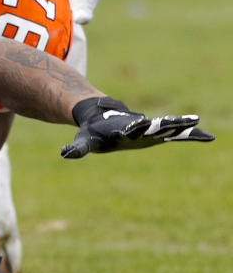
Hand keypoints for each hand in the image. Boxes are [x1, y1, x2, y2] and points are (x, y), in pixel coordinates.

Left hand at [61, 96, 214, 158]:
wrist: (103, 118)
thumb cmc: (94, 132)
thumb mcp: (85, 141)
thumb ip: (77, 149)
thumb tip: (64, 154)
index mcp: (122, 131)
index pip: (131, 129)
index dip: (136, 128)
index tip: (143, 125)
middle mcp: (138, 128)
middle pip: (154, 126)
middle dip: (165, 124)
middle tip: (179, 120)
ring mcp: (150, 129)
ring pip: (168, 127)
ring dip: (182, 126)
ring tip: (198, 122)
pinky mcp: (157, 133)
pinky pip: (176, 134)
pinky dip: (190, 135)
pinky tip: (208, 137)